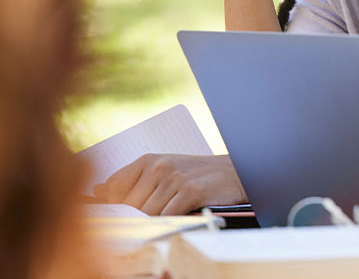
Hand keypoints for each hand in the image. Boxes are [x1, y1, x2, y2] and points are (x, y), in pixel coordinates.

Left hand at [93, 154, 244, 215]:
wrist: (236, 171)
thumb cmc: (197, 174)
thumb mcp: (164, 169)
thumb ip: (133, 180)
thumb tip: (97, 191)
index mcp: (148, 160)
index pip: (112, 187)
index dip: (113, 205)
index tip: (120, 214)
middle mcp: (158, 167)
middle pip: (128, 205)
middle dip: (133, 217)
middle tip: (147, 220)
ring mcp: (174, 179)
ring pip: (146, 214)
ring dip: (152, 222)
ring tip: (164, 218)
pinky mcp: (190, 192)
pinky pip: (166, 216)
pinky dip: (167, 223)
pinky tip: (175, 219)